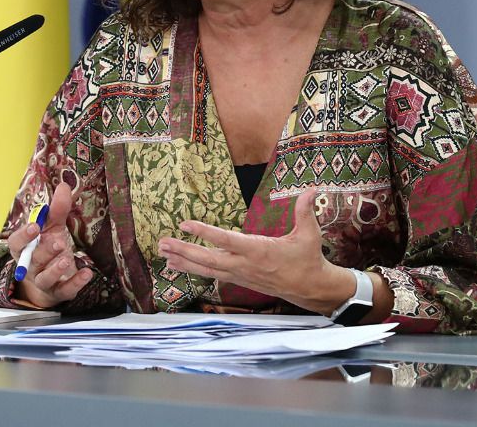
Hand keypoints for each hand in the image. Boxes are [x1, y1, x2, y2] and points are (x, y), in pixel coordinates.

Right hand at [6, 182, 92, 308]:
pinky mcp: (58, 292)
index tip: (35, 226)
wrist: (51, 281)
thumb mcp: (52, 228)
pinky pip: (65, 290)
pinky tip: (87, 273)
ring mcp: (44, 282)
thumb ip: (56, 210)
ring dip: (55, 269)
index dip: (24, 236)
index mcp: (24, 249)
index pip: (16, 243)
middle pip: (32, 261)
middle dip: (43, 252)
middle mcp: (30, 267)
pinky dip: (75, 283)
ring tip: (67, 259)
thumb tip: (64, 185)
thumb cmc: (47, 249)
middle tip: (57, 242)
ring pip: (45, 279)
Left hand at [157, 185, 355, 315]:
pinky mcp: (238, 279)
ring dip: (184, 261)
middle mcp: (244, 265)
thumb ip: (305, 211)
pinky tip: (178, 265)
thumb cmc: (308, 258)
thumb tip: (313, 189)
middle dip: (184, 250)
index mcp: (259, 251)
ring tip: (163, 253)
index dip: (205, 233)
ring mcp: (239, 274)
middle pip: (208, 260)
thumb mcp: (309, 234)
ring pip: (206, 269)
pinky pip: (211, 275)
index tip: (185, 224)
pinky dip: (193, 269)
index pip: (226, 241)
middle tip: (163, 242)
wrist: (309, 288)